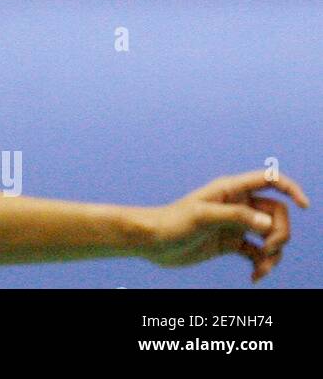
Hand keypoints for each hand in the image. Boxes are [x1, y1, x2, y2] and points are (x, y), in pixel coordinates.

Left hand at [135, 170, 309, 282]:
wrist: (151, 241)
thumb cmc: (172, 222)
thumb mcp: (203, 217)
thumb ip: (236, 217)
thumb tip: (269, 224)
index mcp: (231, 189)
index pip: (269, 180)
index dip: (291, 188)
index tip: (305, 205)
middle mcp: (237, 204)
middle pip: (277, 214)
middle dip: (280, 233)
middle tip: (268, 249)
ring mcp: (235, 224)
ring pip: (271, 235)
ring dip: (273, 254)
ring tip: (261, 269)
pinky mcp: (231, 244)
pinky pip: (259, 253)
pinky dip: (262, 265)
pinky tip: (254, 277)